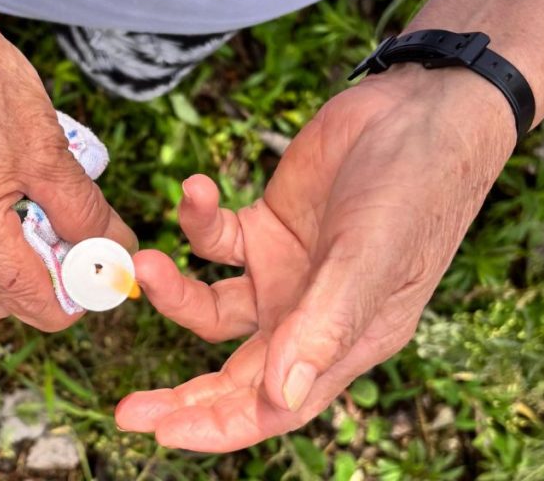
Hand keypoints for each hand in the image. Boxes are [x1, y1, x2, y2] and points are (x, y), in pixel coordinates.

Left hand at [116, 65, 516, 450]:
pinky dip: (196, 218)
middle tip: (126, 410)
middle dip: (180, 394)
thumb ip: (324, 324)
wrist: (417, 111)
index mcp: (344, 342)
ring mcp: (282, 273)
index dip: (219, 426)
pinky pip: (212, 239)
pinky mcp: (263, 228)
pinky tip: (196, 187)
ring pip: (210, 308)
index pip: (275, 405)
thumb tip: (280, 397)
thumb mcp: (371, 257)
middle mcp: (307, 317)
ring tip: (146, 262)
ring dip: (172, 290)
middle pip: (233, 374)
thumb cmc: (415, 189)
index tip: (161, 432)